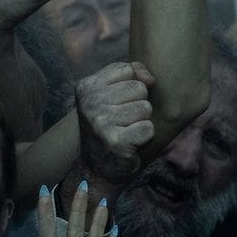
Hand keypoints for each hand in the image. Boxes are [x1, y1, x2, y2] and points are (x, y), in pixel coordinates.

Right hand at [74, 61, 154, 185]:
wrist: (97, 167)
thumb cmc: (110, 125)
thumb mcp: (112, 93)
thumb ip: (132, 74)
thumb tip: (150, 79)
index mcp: (87, 87)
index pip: (127, 69)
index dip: (131, 86)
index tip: (119, 102)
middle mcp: (90, 103)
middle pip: (139, 88)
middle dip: (138, 104)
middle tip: (123, 120)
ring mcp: (101, 122)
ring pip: (145, 108)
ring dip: (141, 121)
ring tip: (126, 131)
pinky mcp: (115, 141)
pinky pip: (148, 128)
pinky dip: (144, 137)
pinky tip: (130, 143)